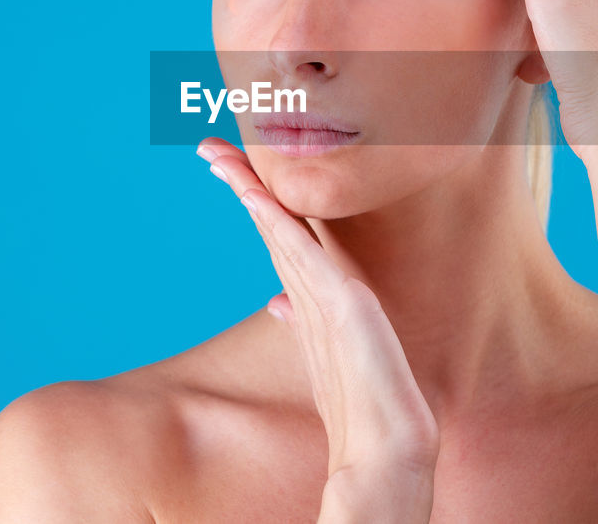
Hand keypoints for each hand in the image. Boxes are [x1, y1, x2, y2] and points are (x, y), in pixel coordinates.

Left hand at [197, 137, 439, 518]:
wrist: (387, 449)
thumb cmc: (364, 410)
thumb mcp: (322, 361)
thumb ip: (302, 326)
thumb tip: (277, 304)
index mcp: (319, 295)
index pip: (279, 235)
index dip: (253, 201)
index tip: (225, 172)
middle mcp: (327, 282)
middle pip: (278, 219)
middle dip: (244, 181)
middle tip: (210, 148)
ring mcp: (335, 289)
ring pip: (284, 224)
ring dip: (249, 187)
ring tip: (218, 156)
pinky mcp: (343, 302)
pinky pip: (299, 250)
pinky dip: (274, 217)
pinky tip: (249, 193)